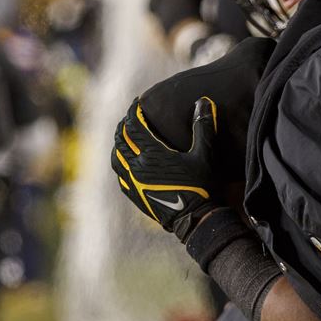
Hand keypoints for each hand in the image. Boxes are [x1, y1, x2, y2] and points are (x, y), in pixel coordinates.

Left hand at [111, 96, 219, 240]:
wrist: (195, 220)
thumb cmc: (202, 187)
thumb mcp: (205, 155)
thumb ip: (203, 126)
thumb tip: (203, 101)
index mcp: (153, 153)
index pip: (134, 125)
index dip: (134, 111)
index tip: (137, 102)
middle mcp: (138, 166)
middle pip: (120, 139)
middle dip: (123, 126)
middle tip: (130, 118)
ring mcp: (133, 182)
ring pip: (115, 157)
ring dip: (118, 144)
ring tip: (123, 139)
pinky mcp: (134, 195)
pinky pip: (119, 175)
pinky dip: (119, 164)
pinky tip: (125, 163)